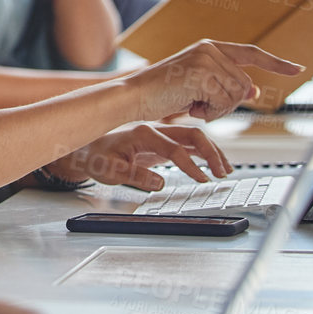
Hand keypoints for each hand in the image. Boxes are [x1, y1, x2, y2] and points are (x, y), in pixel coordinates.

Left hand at [48, 123, 231, 190]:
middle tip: (222, 172)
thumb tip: (159, 183)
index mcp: (142, 134)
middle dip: (210, 152)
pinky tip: (213, 163)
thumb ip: (135, 175)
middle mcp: (154, 130)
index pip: (174, 148)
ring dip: (211, 151)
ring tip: (225, 169)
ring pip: (192, 137)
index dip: (190, 165)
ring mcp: (159, 135)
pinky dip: (203, 153)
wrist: (87, 149)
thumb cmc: (96, 157)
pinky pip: (187, 144)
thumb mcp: (110, 171)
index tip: (203, 180)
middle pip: (190, 134)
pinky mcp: (161, 143)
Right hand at [126, 40, 303, 121]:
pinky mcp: (201, 74)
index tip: (297, 68)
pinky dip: (209, 113)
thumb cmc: (163, 93)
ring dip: (218, 109)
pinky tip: (190, 107)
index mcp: (209, 47)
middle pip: (244, 85)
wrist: (135, 96)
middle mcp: (209, 49)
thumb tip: (253, 90)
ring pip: (236, 94)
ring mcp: (205, 59)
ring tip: (193, 105)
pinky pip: (223, 102)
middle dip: (228, 104)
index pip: (251, 53)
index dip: (276, 63)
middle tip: (201, 106)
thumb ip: (226, 84)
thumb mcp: (199, 88)